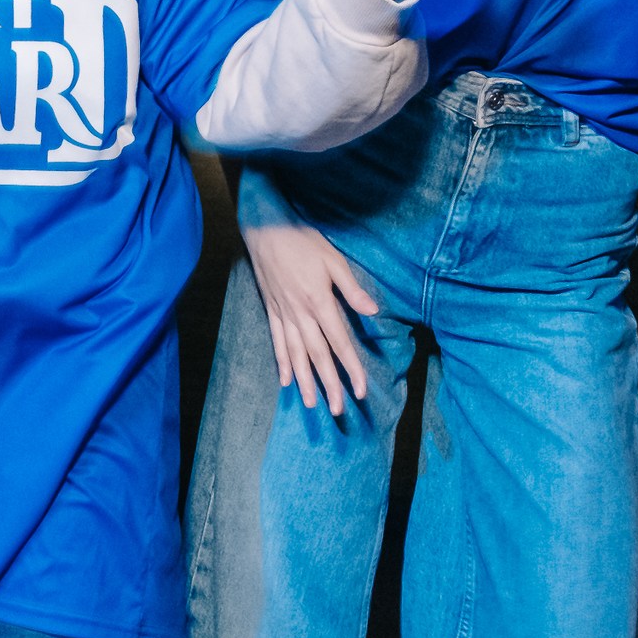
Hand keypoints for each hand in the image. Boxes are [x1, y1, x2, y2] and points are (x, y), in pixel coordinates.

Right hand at [243, 221, 378, 415]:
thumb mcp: (333, 259)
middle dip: (329, 384)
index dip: (351, 368)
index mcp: (319, 301)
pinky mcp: (271, 310)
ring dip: (305, 380)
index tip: (360, 389)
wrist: (265, 228)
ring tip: (311, 404)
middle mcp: (300, 313)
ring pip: (295, 354)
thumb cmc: (302, 240)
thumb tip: (373, 312)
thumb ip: (351, 288)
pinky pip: (277, 341)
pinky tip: (286, 380)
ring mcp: (283, 314)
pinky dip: (281, 362)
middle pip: (318, 355)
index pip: (339, 342)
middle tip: (338, 409)